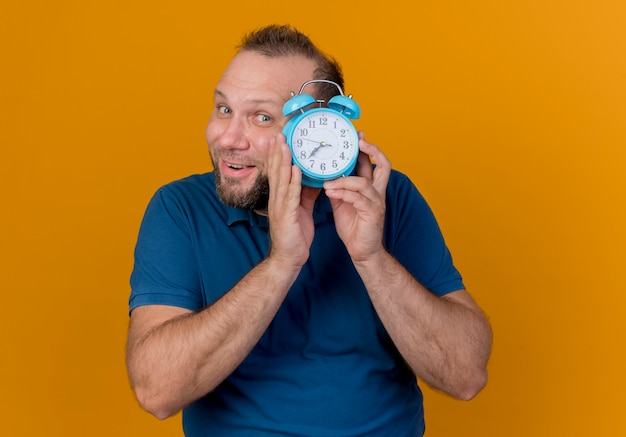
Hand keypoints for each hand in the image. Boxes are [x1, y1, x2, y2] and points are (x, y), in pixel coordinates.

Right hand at [266, 133, 320, 269]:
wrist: (288, 258)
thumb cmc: (294, 235)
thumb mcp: (301, 210)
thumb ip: (305, 194)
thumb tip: (311, 178)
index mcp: (280, 198)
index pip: (279, 172)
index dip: (279, 155)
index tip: (280, 138)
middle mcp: (277, 199)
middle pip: (277, 171)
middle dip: (278, 152)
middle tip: (278, 133)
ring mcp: (280, 207)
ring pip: (282, 180)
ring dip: (283, 161)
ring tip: (285, 144)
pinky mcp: (286, 216)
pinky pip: (290, 196)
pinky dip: (293, 182)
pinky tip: (296, 170)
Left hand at [323, 131, 390, 261]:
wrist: (362, 251)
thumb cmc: (355, 227)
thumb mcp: (342, 202)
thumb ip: (338, 187)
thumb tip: (326, 174)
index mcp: (370, 187)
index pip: (372, 162)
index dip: (366, 148)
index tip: (356, 135)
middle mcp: (377, 192)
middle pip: (384, 165)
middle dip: (372, 150)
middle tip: (359, 141)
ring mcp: (377, 202)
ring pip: (364, 182)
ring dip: (344, 180)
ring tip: (327, 182)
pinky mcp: (373, 213)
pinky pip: (358, 199)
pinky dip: (344, 193)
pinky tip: (331, 192)